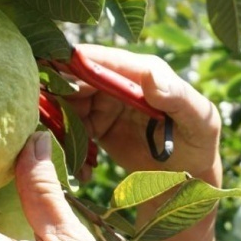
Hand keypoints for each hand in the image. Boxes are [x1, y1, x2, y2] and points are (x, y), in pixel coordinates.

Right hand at [65, 45, 221, 184]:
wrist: (188, 178)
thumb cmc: (199, 143)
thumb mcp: (200, 121)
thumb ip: (179, 98)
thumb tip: (151, 76)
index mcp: (144, 72)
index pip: (105, 61)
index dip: (77, 64)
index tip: (51, 69)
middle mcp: (121, 83)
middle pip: (79, 80)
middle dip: (58, 94)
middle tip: (40, 114)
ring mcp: (106, 104)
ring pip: (69, 104)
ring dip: (58, 122)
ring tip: (58, 146)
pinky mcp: (96, 126)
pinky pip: (71, 128)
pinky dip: (66, 143)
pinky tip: (79, 168)